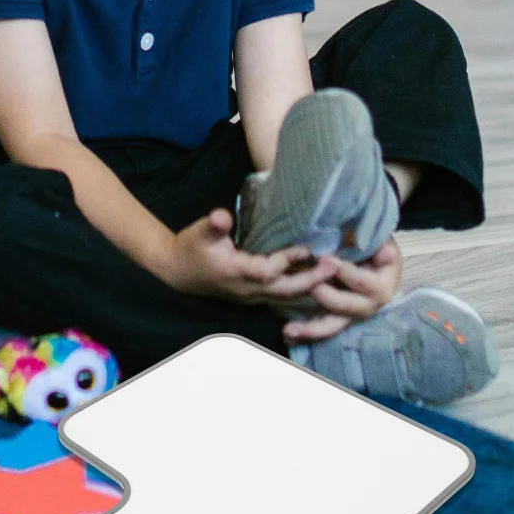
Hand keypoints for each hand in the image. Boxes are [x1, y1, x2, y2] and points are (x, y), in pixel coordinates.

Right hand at [161, 208, 339, 304]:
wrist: (178, 272)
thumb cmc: (191, 248)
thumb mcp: (199, 232)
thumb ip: (213, 225)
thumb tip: (221, 216)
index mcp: (236, 272)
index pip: (268, 270)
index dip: (288, 260)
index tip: (310, 248)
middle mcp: (247, 289)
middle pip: (285, 289)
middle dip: (312, 279)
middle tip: (336, 265)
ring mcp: (251, 296)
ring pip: (286, 296)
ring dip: (311, 285)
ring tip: (335, 272)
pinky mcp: (254, 296)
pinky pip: (282, 296)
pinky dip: (302, 290)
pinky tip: (319, 280)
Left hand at [283, 238, 403, 343]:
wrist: (377, 263)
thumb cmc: (375, 247)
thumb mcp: (380, 242)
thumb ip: (377, 245)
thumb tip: (386, 253)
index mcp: (382, 286)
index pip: (362, 281)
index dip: (344, 271)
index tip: (324, 258)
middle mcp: (368, 305)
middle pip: (344, 305)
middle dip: (325, 294)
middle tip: (309, 285)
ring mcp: (352, 316)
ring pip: (331, 326)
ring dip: (309, 329)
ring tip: (289, 330)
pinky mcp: (338, 320)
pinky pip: (321, 329)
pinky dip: (304, 333)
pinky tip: (287, 337)